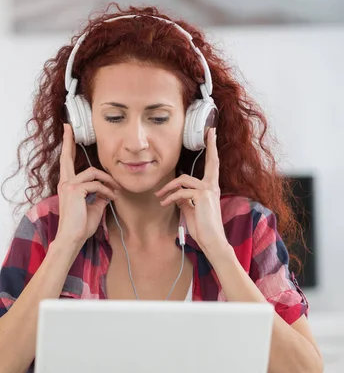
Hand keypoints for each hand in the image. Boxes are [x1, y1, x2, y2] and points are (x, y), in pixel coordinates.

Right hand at [56, 124, 121, 247]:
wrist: (72, 238)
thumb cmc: (81, 226)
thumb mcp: (94, 207)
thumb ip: (99, 196)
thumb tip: (107, 190)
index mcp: (67, 186)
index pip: (67, 164)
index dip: (67, 148)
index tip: (67, 134)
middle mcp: (65, 183)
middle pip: (67, 157)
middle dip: (68, 141)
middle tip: (68, 127)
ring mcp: (68, 186)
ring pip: (92, 173)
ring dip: (108, 180)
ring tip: (116, 190)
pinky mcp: (75, 190)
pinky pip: (96, 185)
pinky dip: (107, 191)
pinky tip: (112, 198)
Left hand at [155, 128, 229, 257]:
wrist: (211, 241)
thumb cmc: (202, 228)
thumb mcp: (191, 210)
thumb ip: (186, 199)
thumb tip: (177, 194)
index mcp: (211, 189)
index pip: (213, 166)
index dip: (212, 150)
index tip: (212, 135)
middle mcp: (212, 187)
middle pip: (212, 162)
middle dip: (210, 145)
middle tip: (209, 132)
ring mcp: (208, 190)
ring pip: (184, 179)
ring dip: (168, 188)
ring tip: (159, 197)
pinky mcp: (202, 196)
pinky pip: (181, 192)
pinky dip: (170, 198)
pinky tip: (164, 204)